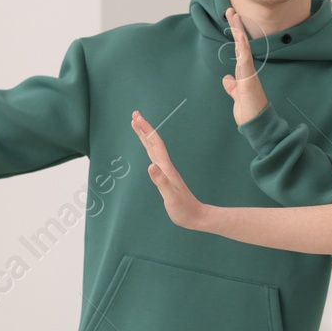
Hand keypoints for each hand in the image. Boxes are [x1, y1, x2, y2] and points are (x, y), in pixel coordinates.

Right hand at [132, 110, 209, 228]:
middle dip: (144, 128)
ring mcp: (166, 171)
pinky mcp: (166, 176)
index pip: (155, 144)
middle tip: (134, 114)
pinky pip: (155, 157)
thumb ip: (161, 182)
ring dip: (145, 136)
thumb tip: (151, 165)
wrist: (197, 216)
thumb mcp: (170, 197)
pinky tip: (147, 147)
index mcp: (166, 169)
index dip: (146, 130)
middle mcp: (166, 167)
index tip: (136, 118)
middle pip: (154, 143)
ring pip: (154, 148)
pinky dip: (149, 148)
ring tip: (137, 125)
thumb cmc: (183, 209)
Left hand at [222, 7, 269, 125]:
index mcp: (243, 72)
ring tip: (233, 16)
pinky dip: (243, 48)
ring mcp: (249, 74)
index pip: (238, 49)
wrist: (257, 124)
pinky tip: (239, 37)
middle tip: (230, 10)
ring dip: (238, 32)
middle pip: (241, 43)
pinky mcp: (249, 80)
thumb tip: (227, 79)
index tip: (231, 19)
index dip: (235, 35)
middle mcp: (247, 70)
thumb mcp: (237, 96)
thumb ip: (232, 86)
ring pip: (243, 48)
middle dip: (236, 27)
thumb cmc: (249, 111)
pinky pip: (245, 61)